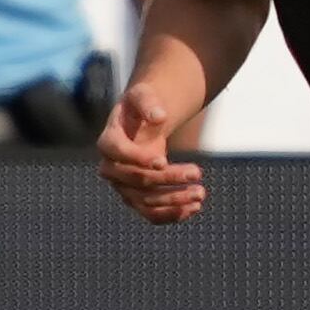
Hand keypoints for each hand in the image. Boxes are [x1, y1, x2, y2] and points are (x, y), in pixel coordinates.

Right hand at [98, 83, 206, 223]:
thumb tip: (159, 115)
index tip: (163, 160)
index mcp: (108, 141)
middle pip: (137, 180)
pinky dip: (172, 214)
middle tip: (197, 172)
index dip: (138, 159)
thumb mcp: (142, 95)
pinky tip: (194, 208)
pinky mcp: (136, 198)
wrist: (141, 123)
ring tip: (200, 193)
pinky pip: (151, 213)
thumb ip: (148, 102)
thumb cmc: (140, 107)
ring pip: (145, 201)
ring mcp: (122, 186)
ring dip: (174, 201)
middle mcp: (111, 168)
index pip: (118, 153)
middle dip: (168, 178)